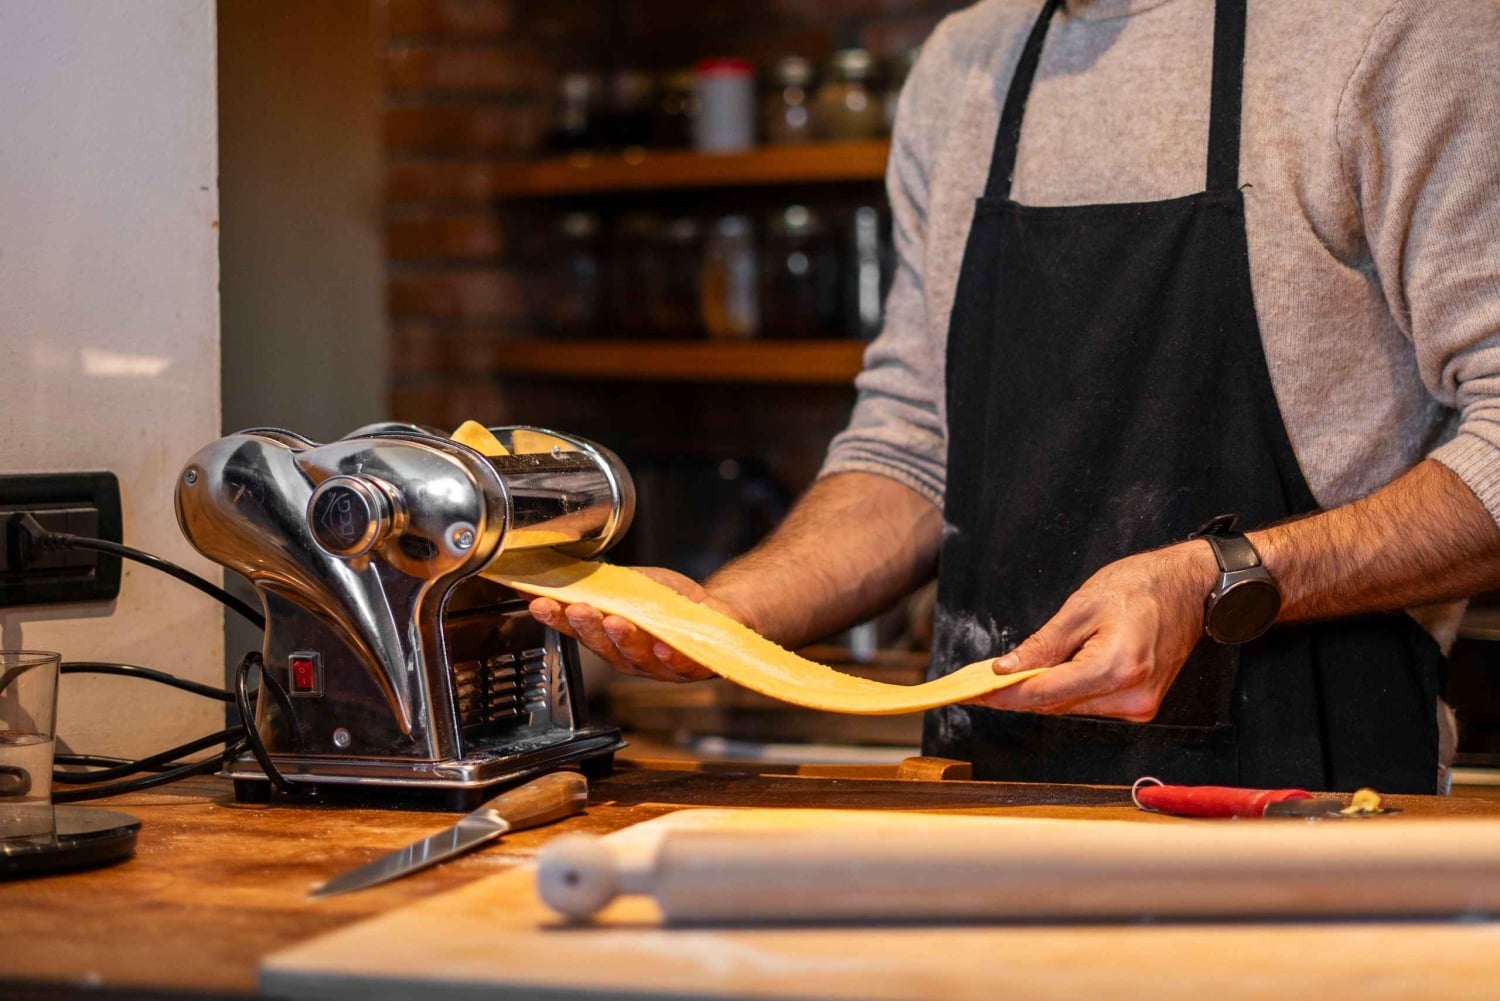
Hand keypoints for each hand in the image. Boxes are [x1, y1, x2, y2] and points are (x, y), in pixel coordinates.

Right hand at [528, 568, 743, 683]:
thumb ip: (600, 583)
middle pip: (603, 646)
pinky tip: (661, 644)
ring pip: (637, 656)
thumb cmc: (669, 604)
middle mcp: (628, 656)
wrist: (715, 616)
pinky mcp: (690, 666)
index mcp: (609, 638)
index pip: (577, 629)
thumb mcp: (632, 587)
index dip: (556, 618)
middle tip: (576, 609)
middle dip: (589, 627)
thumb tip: (559, 570)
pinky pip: (678, 665)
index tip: (540, 603)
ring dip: (624, 639)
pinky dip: (669, 656)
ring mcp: (658, 665)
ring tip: (615, 621)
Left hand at [973, 542, 1216, 720]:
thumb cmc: (1141, 586)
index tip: (974, 694)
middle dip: (1017, 695)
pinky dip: (1066, 691)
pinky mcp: (1141, 705)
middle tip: (980, 685)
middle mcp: (1131, 695)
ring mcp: (1139, 705)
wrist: (1189, 588)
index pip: (1046, 693)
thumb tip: (1007, 670)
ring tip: (1009, 678)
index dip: (1006, 695)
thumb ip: (1043, 645)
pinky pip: (1089, 703)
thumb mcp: (1082, 607)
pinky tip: (1047, 676)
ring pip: (1071, 707)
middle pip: (1057, 704)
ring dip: (1040, 693)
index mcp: (1116, 667)